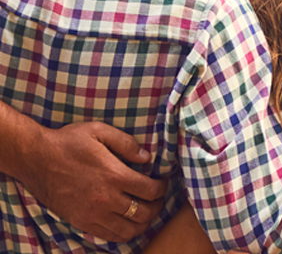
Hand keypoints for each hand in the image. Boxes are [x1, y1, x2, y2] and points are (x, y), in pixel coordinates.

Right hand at [16, 121, 166, 241]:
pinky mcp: (80, 222)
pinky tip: (125, 222)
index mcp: (114, 176)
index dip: (162, 188)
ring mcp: (92, 213)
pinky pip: (109, 236)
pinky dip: (122, 233)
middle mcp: (106, 199)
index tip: (162, 183)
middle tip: (157, 199)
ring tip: (145, 212)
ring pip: (129, 230)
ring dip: (142, 223)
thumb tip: (147, 157)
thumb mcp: (99, 130)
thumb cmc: (68, 142)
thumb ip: (126, 143)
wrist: (35, 158)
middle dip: (156, 206)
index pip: (151, 190)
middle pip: (144, 213)